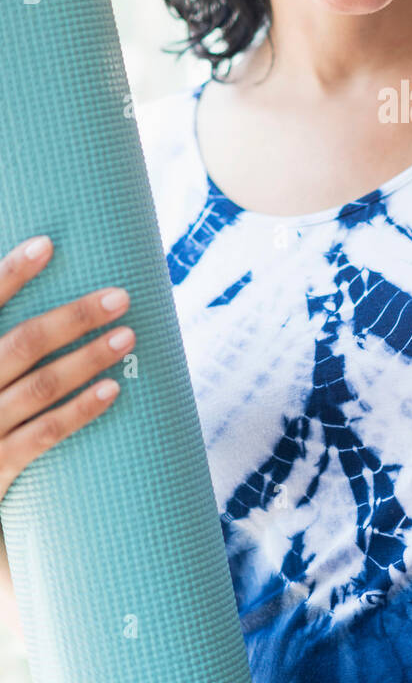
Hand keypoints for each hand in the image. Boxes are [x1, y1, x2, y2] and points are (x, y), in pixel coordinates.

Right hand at [0, 236, 132, 503]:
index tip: (47, 244)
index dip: (8, 274)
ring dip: (87, 358)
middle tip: (120, 297)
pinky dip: (78, 410)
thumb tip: (49, 294)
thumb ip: (11, 354)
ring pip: (39, 387)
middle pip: (21, 343)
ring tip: (128, 336)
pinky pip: (41, 437)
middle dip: (73, 317)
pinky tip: (112, 391)